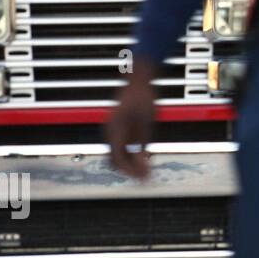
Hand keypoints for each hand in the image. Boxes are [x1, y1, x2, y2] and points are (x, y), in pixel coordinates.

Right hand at [106, 64, 158, 179]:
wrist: (139, 79)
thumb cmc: (144, 97)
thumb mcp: (149, 121)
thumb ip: (144, 141)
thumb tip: (143, 162)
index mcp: (116, 129)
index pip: (118, 158)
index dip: (130, 171)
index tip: (144, 178)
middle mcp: (110, 131)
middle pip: (115, 160)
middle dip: (129, 170)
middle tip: (146, 177)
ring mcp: (112, 129)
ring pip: (116, 155)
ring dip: (129, 164)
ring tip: (146, 170)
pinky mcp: (117, 128)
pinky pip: (120, 147)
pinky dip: (129, 156)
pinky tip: (143, 158)